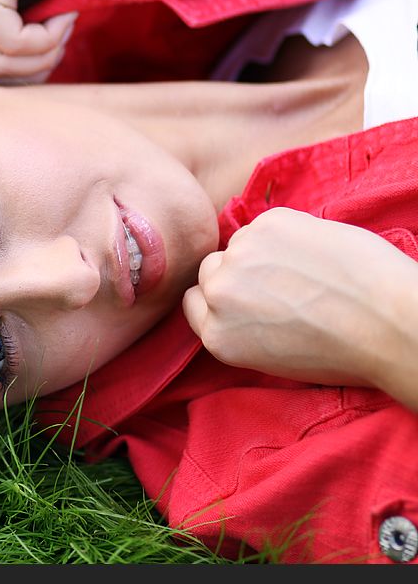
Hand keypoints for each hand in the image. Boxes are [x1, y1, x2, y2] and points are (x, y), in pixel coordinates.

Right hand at [182, 208, 417, 389]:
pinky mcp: (269, 224)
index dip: (220, 300)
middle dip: (236, 274)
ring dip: (260, 251)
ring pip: (238, 244)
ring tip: (303, 269)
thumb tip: (237, 300)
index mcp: (217, 337)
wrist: (390, 322)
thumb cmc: (343, 351)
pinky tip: (315, 253)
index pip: (194, 303)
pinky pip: (266, 223)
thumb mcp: (270, 359)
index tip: (244, 299)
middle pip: (210, 271)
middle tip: (277, 283)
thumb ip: (237, 329)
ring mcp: (241, 256)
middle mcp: (219, 296)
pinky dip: (287, 233)